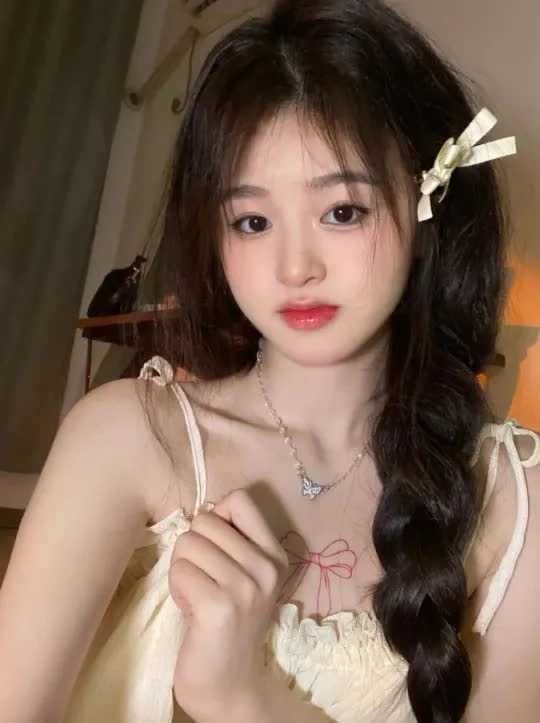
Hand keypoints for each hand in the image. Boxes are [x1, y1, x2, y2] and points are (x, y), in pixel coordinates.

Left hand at [168, 488, 288, 721]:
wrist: (227, 684)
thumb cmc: (224, 622)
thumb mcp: (240, 575)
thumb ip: (230, 540)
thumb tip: (205, 508)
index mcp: (274, 554)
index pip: (240, 500)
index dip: (216, 517)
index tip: (215, 549)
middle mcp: (266, 568)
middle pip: (205, 520)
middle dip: (192, 548)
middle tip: (202, 581)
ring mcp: (246, 587)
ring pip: (188, 544)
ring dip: (182, 570)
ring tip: (196, 596)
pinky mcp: (220, 607)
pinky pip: (180, 571)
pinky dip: (177, 589)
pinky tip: (191, 611)